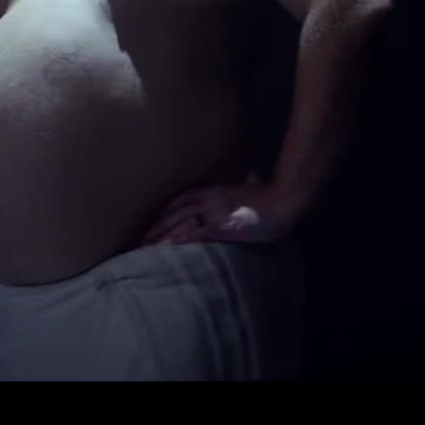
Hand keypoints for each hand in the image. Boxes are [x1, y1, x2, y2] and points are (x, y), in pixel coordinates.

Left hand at [142, 173, 296, 246]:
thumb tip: (253, 175)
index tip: (157, 217)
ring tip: (146, 246)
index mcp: (215, 191)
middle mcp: (208, 201)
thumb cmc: (271, 193)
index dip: (169, 208)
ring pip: (179, 224)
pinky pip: (192, 235)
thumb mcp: (254, 184)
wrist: (281, 201)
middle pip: (176, 212)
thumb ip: (249, 180)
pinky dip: (177, 241)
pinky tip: (164, 248)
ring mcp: (212, 214)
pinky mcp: (218, 228)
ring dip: (162, 235)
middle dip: (158, 225)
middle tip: (143, 236)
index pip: (184, 198)